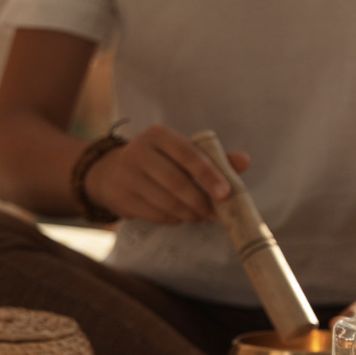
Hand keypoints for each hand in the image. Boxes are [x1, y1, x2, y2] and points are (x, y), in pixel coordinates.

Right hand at [82, 125, 249, 224]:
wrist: (111, 173)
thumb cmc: (158, 162)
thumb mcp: (181, 153)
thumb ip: (212, 157)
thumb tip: (244, 161)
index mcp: (158, 135)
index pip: (187, 154)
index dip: (208, 174)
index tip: (225, 194)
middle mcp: (138, 151)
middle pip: (175, 181)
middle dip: (200, 201)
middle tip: (216, 214)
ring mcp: (126, 176)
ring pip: (165, 201)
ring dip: (189, 213)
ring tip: (202, 217)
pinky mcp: (120, 198)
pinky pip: (154, 214)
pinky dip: (173, 219)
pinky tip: (182, 218)